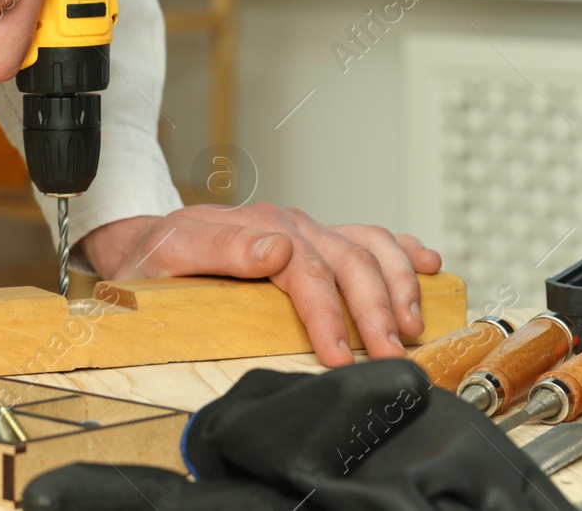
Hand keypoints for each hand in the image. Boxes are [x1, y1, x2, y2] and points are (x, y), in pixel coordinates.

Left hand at [78, 203, 441, 367]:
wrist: (152, 241)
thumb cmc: (159, 257)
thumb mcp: (171, 253)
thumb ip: (219, 249)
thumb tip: (276, 248)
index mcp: (260, 228)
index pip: (306, 270)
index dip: (327, 314)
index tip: (339, 355)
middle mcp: (292, 225)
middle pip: (349, 260)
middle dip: (375, 311)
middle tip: (390, 357)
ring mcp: (309, 229)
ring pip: (370, 245)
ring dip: (398, 284)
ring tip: (412, 327)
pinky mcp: (318, 239)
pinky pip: (369, 236)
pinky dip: (403, 250)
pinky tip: (429, 265)